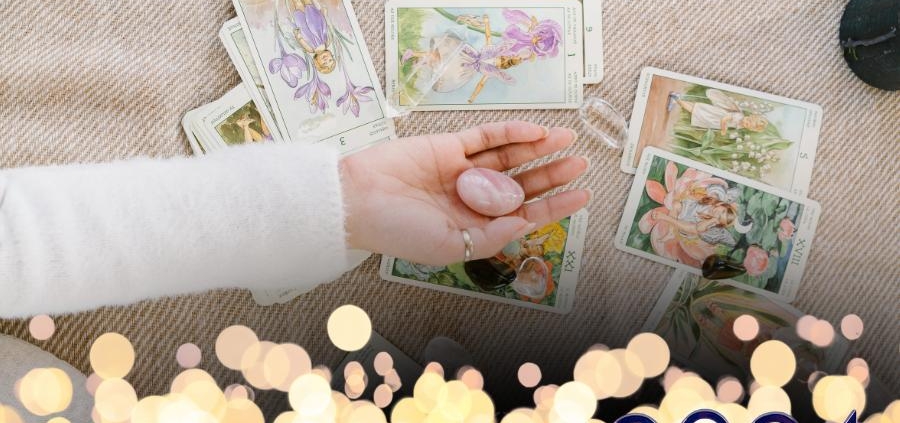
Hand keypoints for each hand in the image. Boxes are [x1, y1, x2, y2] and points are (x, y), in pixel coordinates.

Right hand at [341, 121, 589, 265]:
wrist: (355, 201)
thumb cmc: (397, 232)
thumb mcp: (449, 246)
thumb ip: (490, 236)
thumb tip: (525, 222)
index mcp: (472, 226)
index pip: (524, 214)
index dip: (555, 206)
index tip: (583, 196)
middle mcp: (471, 198)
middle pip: (521, 183)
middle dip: (552, 174)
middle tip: (580, 163)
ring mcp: (460, 170)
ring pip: (509, 156)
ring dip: (538, 148)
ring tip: (568, 139)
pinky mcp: (448, 146)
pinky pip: (486, 136)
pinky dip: (511, 132)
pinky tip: (535, 131)